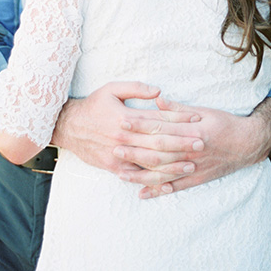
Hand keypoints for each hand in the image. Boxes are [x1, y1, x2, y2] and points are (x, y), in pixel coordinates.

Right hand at [51, 83, 203, 183]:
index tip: (197, 118)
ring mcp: (119, 156)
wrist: (68, 127)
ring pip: (151, 163)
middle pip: (159, 142)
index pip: (158, 118)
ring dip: (173, 164)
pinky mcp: (115, 167)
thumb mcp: (112, 89)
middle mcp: (124, 138)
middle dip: (182, 143)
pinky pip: (138, 176)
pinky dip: (154, 181)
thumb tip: (159, 91)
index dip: (179, 118)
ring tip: (192, 164)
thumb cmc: (93, 105)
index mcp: (126, 118)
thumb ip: (136, 88)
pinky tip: (170, 183)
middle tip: (202, 142)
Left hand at [124, 96, 270, 199]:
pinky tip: (142, 193)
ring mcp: (193, 167)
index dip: (140, 125)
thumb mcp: (202, 110)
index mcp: (190, 131)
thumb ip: (177, 108)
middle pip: (157, 152)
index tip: (122, 122)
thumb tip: (156, 100)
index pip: (160, 127)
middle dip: (135, 150)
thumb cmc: (224, 123)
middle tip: (114, 148)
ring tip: (121, 173)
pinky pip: (174, 187)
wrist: (247, 144)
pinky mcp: (196, 179)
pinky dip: (158, 192)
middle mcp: (190, 151)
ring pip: (163, 173)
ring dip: (141, 174)